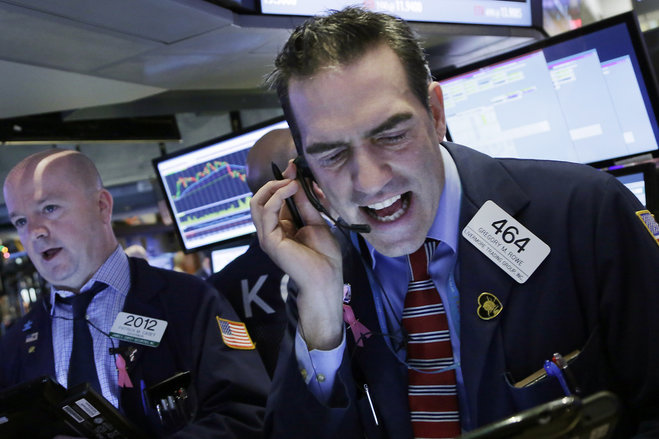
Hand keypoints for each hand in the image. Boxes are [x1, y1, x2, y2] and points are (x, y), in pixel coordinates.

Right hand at [250, 161, 343, 349]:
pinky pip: (265, 212)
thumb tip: (297, 178)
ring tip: (292, 182)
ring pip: (256, 203)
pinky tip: (290, 190)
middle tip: (292, 174)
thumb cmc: (324, 255)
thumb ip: (304, 202)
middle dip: (275, 182)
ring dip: (274, 187)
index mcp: (281, 226)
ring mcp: (267, 236)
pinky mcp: (269, 240)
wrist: (326, 278)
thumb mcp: (316, 220)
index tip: (295, 167)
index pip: (273, 198)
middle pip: (260, 199)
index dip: (282, 181)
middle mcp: (271, 230)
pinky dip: (276, 197)